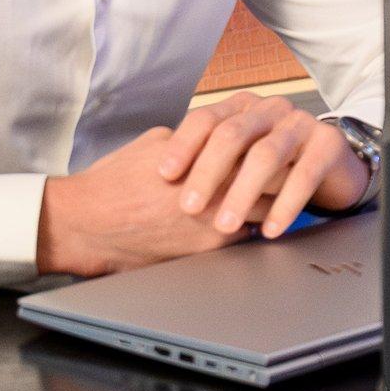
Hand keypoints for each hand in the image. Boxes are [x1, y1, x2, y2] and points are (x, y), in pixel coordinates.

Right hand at [37, 97, 366, 276]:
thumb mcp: (159, 143)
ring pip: (264, 215)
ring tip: (288, 199)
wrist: (86, 223)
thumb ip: (197, 139)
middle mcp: (216, 195)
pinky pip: (243, 240)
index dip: (281, 150)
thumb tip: (222, 137)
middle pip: (273, 186)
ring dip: (275, 207)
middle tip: (304, 172)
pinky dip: (252, 230)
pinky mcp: (204, 253)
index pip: (262, 154)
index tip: (292, 145)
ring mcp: (213, 228)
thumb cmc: (116, 180)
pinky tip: (256, 224)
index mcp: (206, 161)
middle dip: (289, 179)